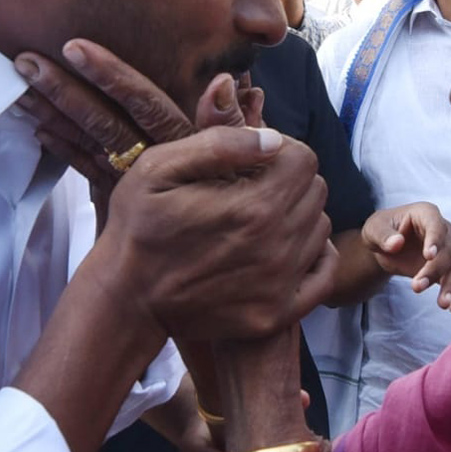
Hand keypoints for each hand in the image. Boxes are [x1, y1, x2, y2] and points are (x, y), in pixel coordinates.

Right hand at [15, 40, 337, 338]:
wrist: (126, 299)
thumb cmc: (138, 227)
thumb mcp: (159, 168)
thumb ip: (219, 142)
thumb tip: (272, 139)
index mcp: (253, 207)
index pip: (303, 159)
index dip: (280, 149)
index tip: (253, 159)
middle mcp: (276, 247)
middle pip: (315, 190)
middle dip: (289, 179)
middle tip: (252, 187)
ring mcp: (280, 284)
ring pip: (319, 226)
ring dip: (297, 215)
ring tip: (258, 218)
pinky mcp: (278, 313)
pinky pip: (324, 272)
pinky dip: (312, 255)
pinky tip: (280, 248)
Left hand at [362, 203, 450, 312]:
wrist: (385, 245)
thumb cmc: (381, 229)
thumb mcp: (374, 229)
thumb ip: (383, 235)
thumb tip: (396, 243)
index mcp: (426, 213)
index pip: (435, 225)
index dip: (434, 240)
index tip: (428, 256)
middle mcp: (441, 230)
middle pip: (446, 251)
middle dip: (433, 270)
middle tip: (416, 287)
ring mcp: (446, 249)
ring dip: (450, 286)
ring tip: (443, 304)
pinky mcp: (445, 268)